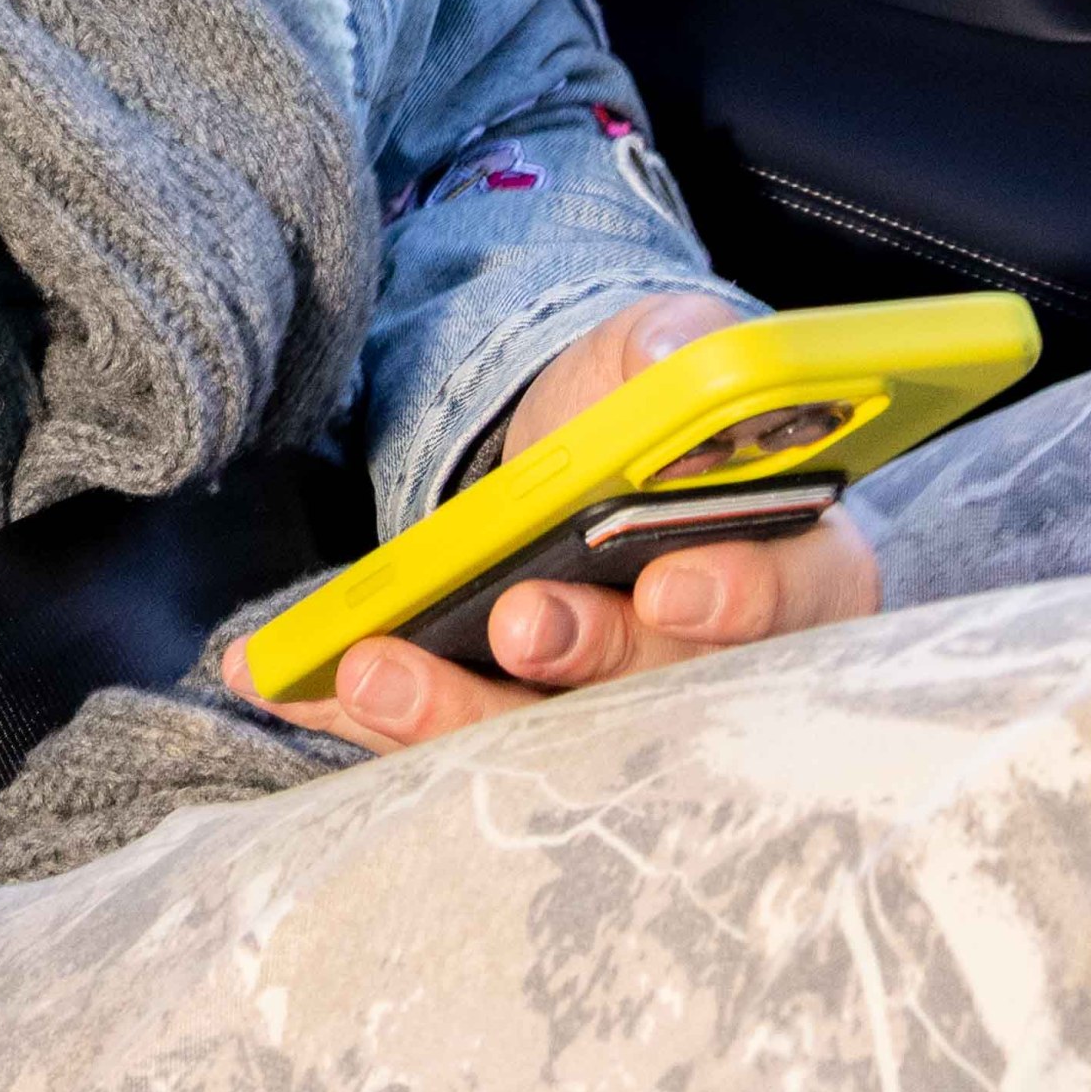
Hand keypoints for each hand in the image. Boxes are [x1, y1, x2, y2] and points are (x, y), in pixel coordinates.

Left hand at [222, 288, 878, 751]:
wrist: (573, 444)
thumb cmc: (652, 405)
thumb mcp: (669, 347)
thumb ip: (679, 346)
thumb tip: (668, 359)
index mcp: (796, 562)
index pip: (798, 600)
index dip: (742, 599)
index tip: (672, 584)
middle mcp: (719, 666)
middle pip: (665, 691)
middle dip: (584, 658)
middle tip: (519, 623)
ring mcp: (609, 714)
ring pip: (549, 744)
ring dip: (457, 710)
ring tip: (373, 665)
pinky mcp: (512, 724)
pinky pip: (447, 734)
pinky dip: (367, 713)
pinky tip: (292, 681)